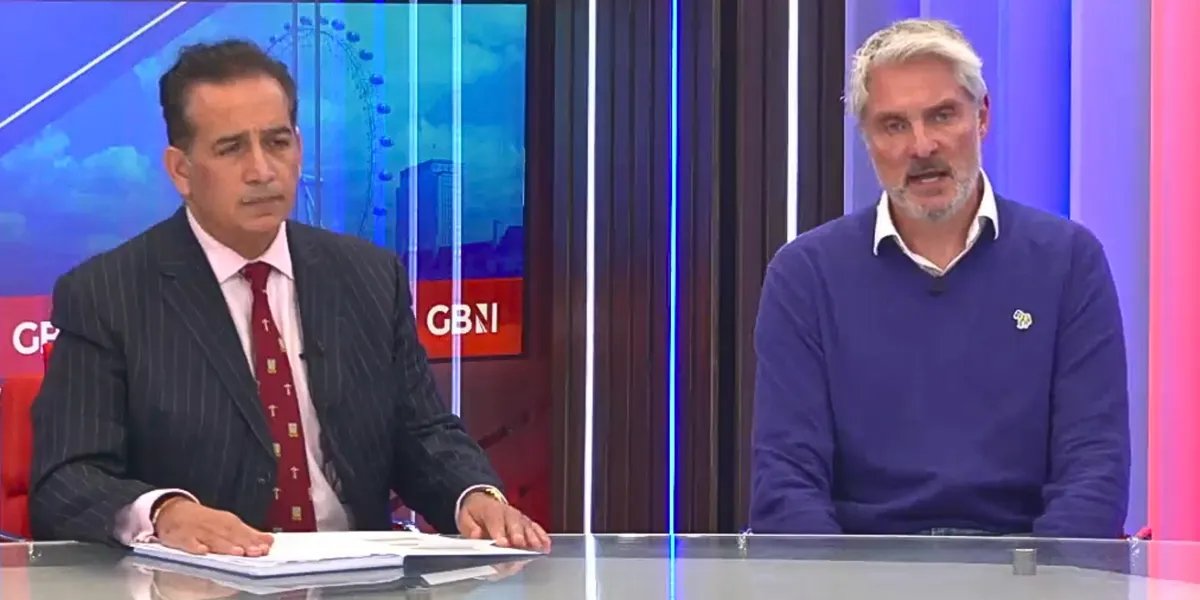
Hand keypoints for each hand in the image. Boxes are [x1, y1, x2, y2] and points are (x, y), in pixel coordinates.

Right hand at [153, 497, 272, 556]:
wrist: (173, 511)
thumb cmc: (205, 521)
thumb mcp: (227, 524)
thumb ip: (248, 534)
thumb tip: (270, 540)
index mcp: (226, 522)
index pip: (242, 531)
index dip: (254, 540)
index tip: (265, 548)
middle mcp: (213, 525)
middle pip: (230, 535)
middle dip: (244, 543)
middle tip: (256, 552)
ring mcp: (196, 531)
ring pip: (212, 539)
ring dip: (225, 546)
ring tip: (237, 552)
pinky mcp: (180, 536)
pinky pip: (187, 542)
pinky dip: (194, 546)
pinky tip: (202, 551)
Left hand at [456, 491, 550, 551]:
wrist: (483, 501)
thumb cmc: (475, 513)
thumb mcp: (465, 517)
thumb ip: (469, 527)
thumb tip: (476, 534)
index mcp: (491, 510)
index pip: (495, 521)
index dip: (499, 532)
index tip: (502, 543)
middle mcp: (508, 512)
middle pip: (514, 523)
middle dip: (517, 534)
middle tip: (519, 544)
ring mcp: (519, 517)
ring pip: (527, 526)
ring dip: (532, 538)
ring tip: (536, 548)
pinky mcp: (526, 522)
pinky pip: (535, 528)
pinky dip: (541, 536)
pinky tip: (546, 546)